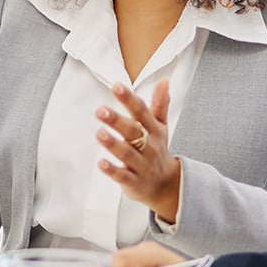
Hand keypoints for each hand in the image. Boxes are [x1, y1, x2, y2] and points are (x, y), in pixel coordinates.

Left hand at [96, 79, 180, 220]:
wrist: (167, 185)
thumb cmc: (157, 150)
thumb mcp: (161, 126)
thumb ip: (160, 104)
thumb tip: (164, 80)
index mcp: (153, 130)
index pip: (141, 111)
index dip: (129, 99)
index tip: (117, 86)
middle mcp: (148, 146)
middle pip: (133, 132)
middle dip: (117, 121)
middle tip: (100, 110)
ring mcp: (141, 165)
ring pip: (127, 153)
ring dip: (113, 144)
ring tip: (99, 133)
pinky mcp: (133, 181)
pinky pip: (122, 176)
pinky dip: (112, 170)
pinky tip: (101, 163)